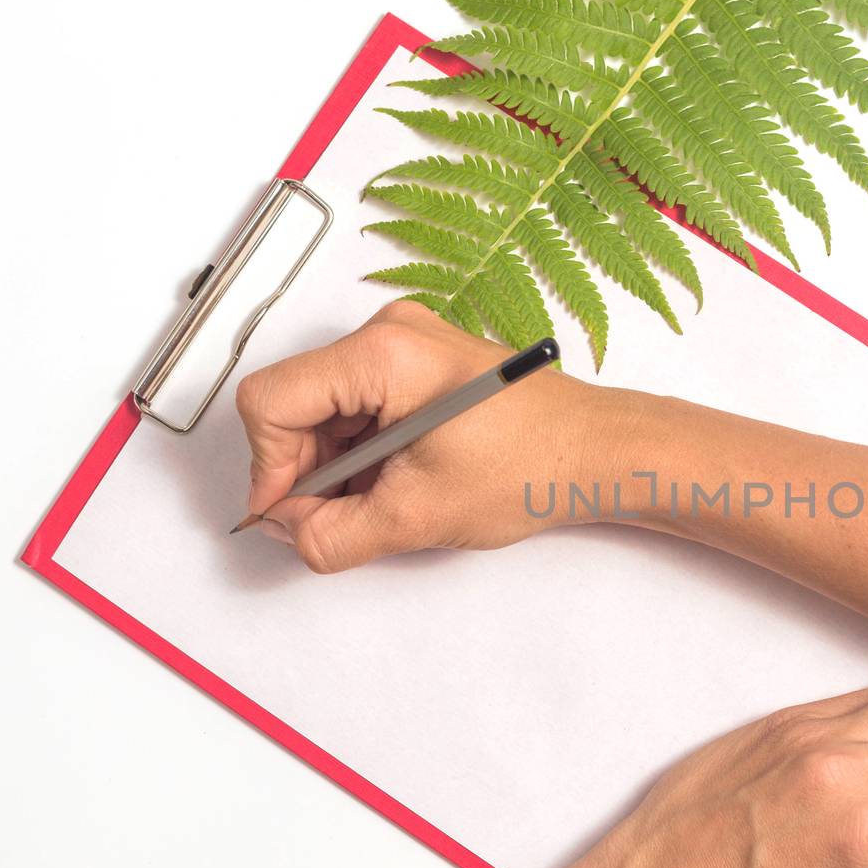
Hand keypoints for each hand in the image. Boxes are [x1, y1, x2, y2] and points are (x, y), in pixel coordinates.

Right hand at [234, 301, 603, 571]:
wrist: (600, 453)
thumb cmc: (534, 465)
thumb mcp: (418, 515)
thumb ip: (333, 534)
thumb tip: (286, 532)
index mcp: (383, 353)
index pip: (271, 400)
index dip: (268, 466)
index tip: (289, 514)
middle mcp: (389, 333)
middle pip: (296, 402)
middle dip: (306, 470)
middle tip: (337, 519)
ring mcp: (406, 344)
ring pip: (325, 409)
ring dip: (336, 466)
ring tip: (383, 502)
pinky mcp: (420, 364)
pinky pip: (359, 406)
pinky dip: (363, 453)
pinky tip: (397, 484)